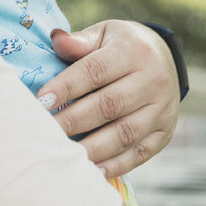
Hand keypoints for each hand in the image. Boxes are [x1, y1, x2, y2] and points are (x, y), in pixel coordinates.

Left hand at [36, 19, 179, 177]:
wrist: (164, 58)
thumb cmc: (121, 46)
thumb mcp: (103, 34)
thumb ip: (79, 41)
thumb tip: (56, 39)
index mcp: (134, 51)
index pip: (96, 70)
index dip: (67, 86)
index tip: (41, 101)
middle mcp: (153, 80)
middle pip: (110, 105)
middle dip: (74, 120)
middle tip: (46, 131)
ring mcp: (162, 109)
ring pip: (125, 133)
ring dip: (93, 148)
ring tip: (65, 155)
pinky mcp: (164, 132)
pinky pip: (140, 152)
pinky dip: (116, 165)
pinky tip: (93, 171)